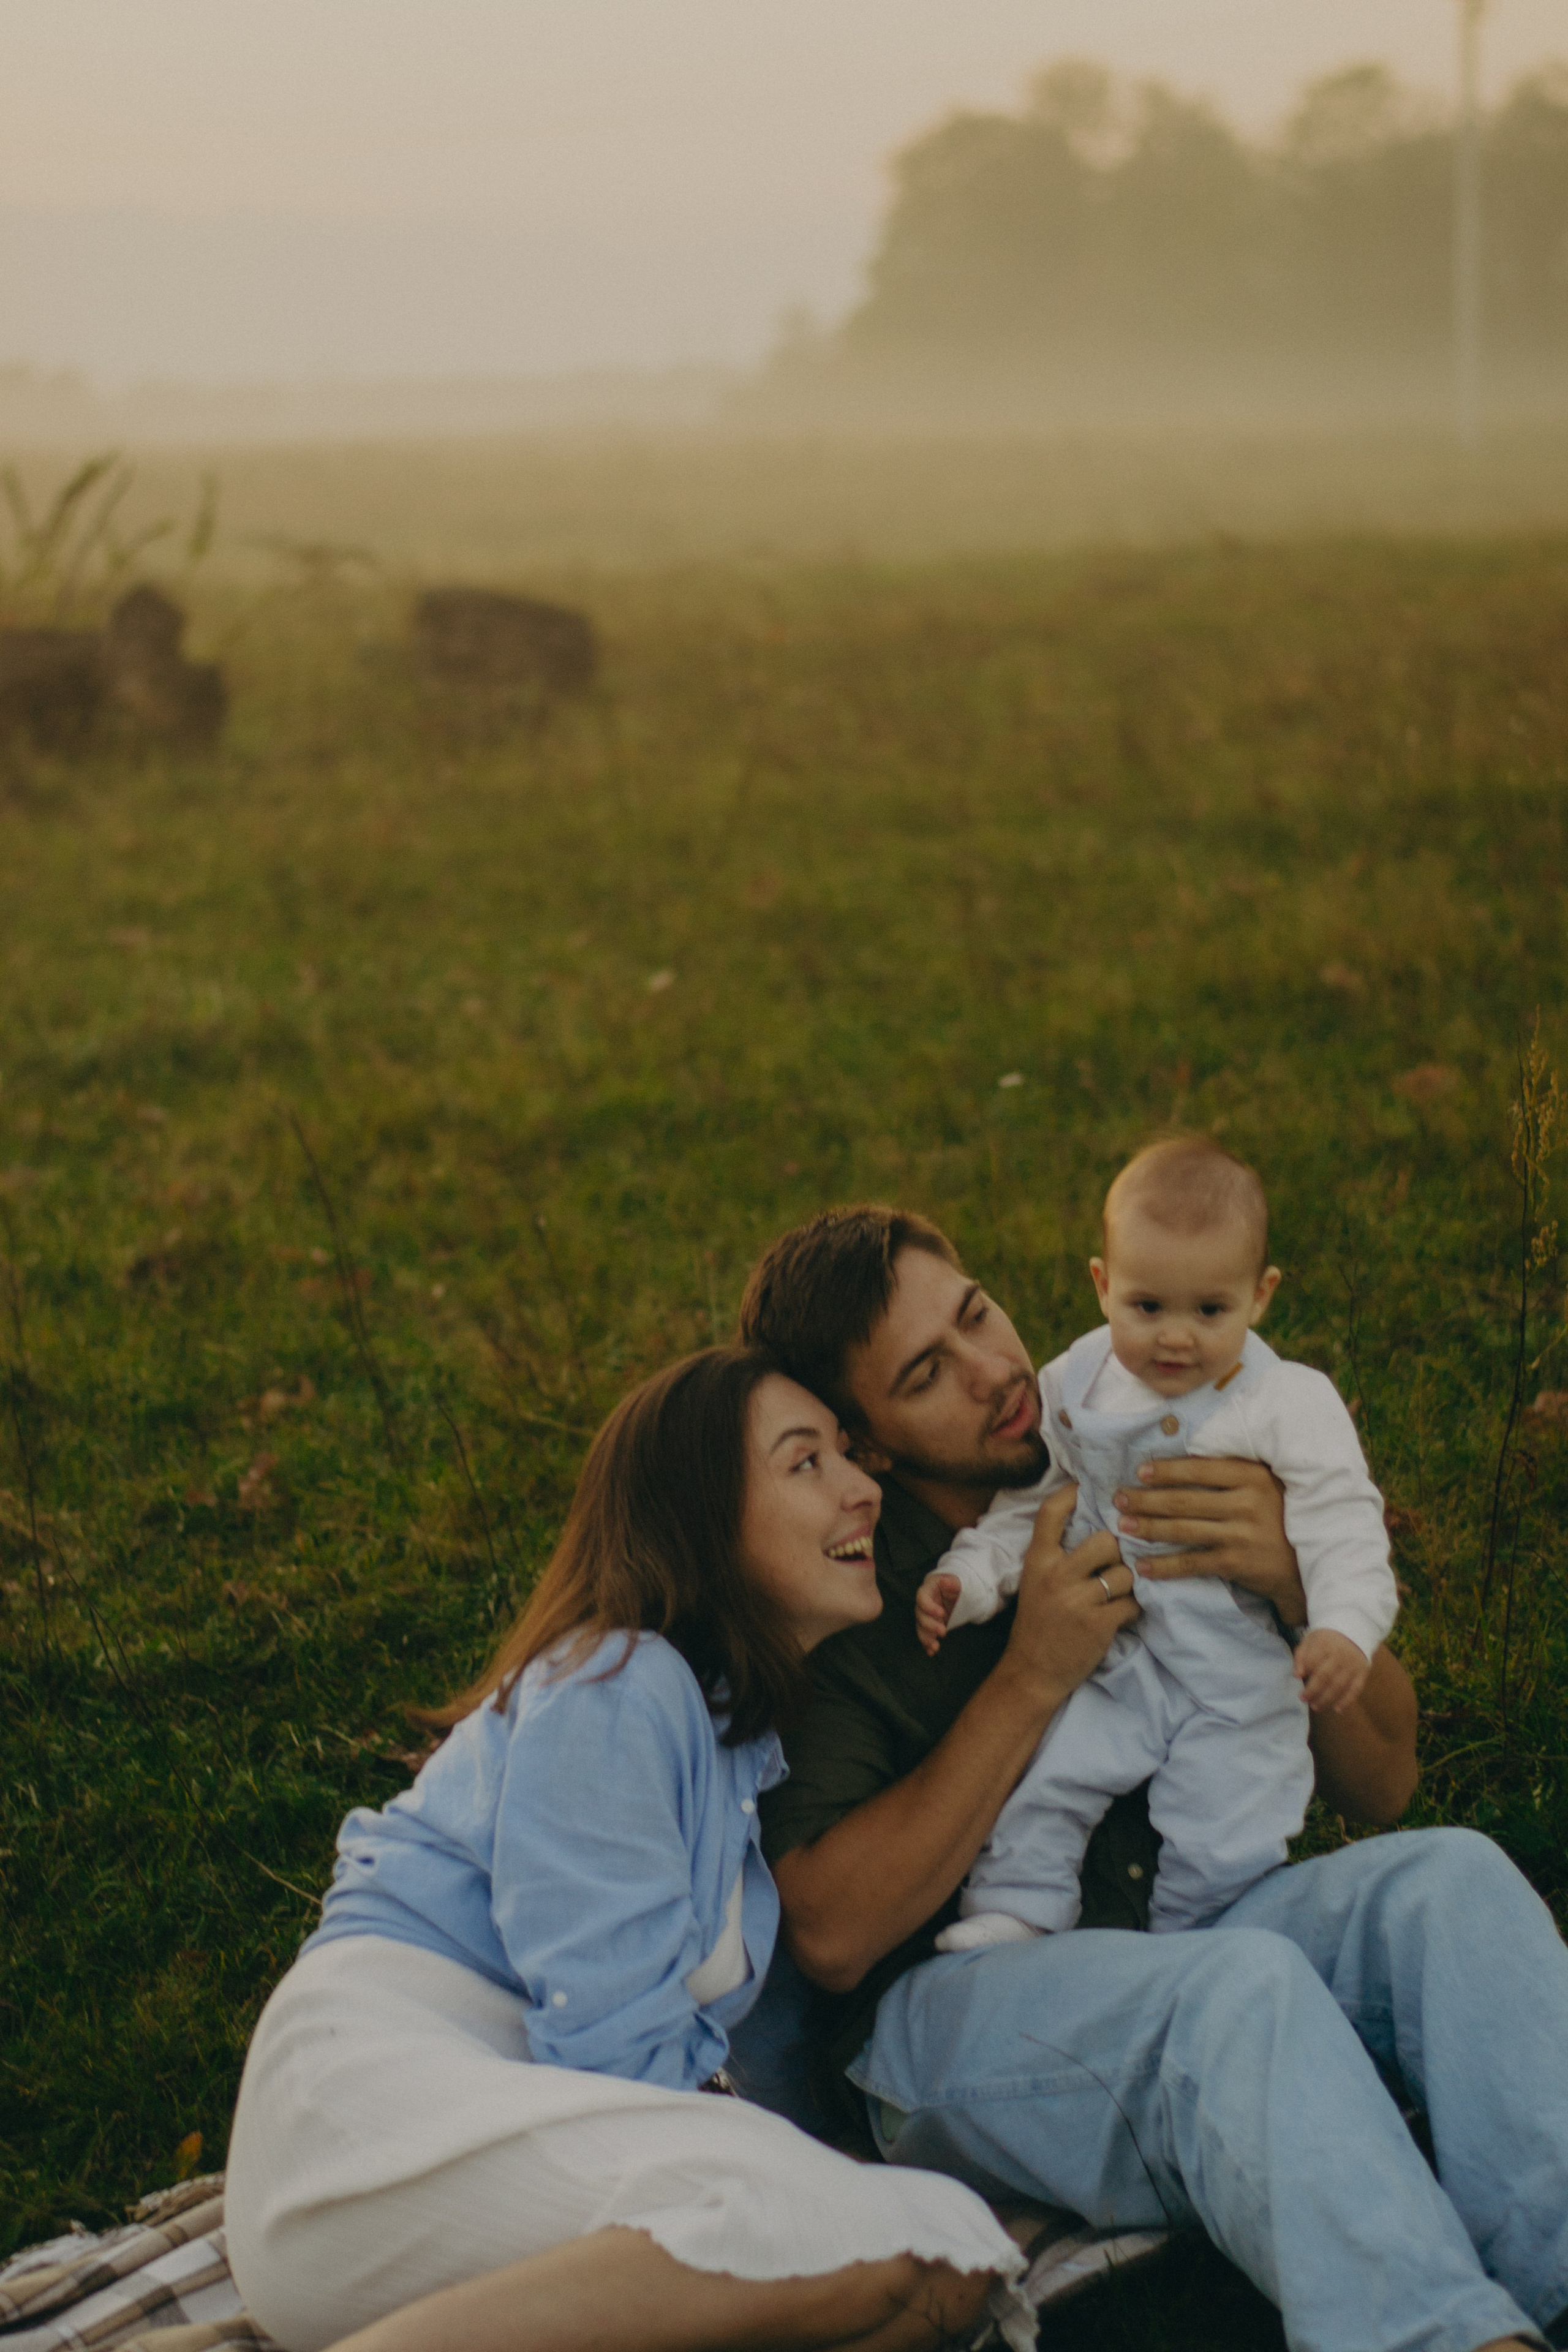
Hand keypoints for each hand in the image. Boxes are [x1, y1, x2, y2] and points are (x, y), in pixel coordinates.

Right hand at [915, 1572, 959, 1656]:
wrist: (960, 1593)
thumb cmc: (958, 1585)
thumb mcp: (958, 1582)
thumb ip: (952, 1583)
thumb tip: (945, 1581)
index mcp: (928, 1589)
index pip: (922, 1597)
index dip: (929, 1607)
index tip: (942, 1613)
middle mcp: (924, 1603)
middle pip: (920, 1615)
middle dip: (930, 1625)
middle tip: (943, 1632)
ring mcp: (926, 1615)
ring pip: (921, 1627)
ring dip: (926, 1638)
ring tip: (934, 1647)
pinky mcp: (930, 1625)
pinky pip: (925, 1635)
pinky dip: (927, 1644)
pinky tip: (931, 1652)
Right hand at [1004, 1484, 1139, 1702]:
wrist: (1032, 1671)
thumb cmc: (1038, 1623)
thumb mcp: (1036, 1581)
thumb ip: (1058, 1554)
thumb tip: (1096, 1522)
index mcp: (1037, 1560)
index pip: (1051, 1512)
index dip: (1072, 1492)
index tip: (1088, 1489)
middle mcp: (1056, 1575)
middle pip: (1106, 1540)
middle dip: (1117, 1552)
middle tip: (1114, 1565)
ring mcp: (1077, 1600)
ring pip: (1125, 1573)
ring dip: (1128, 1585)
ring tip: (1118, 1595)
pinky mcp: (1098, 1624)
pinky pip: (1133, 1603)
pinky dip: (1133, 1609)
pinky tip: (1122, 1615)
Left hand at [1113, 1457, 1307, 1624]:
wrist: (1308, 1563)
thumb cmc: (1280, 1517)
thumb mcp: (1265, 1485)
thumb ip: (1232, 1472)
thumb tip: (1181, 1459)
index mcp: (1253, 1475)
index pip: (1200, 1468)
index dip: (1166, 1470)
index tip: (1140, 1472)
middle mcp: (1247, 1502)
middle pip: (1185, 1499)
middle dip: (1146, 1499)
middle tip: (1118, 1498)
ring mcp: (1241, 1533)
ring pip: (1183, 1529)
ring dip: (1148, 1527)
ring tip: (1123, 1526)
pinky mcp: (1237, 1563)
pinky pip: (1192, 1562)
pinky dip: (1164, 1566)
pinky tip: (1142, 1566)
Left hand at [1294, 1629, 1370, 1713]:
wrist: (1354, 1630)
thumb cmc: (1326, 1639)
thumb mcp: (1311, 1639)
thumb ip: (1301, 1655)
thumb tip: (1297, 1675)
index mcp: (1325, 1644)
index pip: (1313, 1660)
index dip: (1305, 1671)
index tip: (1298, 1679)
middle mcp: (1340, 1655)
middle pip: (1325, 1677)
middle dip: (1313, 1690)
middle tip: (1304, 1699)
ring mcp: (1353, 1665)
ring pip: (1339, 1685)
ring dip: (1326, 1699)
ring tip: (1315, 1706)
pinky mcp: (1362, 1673)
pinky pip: (1355, 1689)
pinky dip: (1347, 1701)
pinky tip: (1338, 1710)